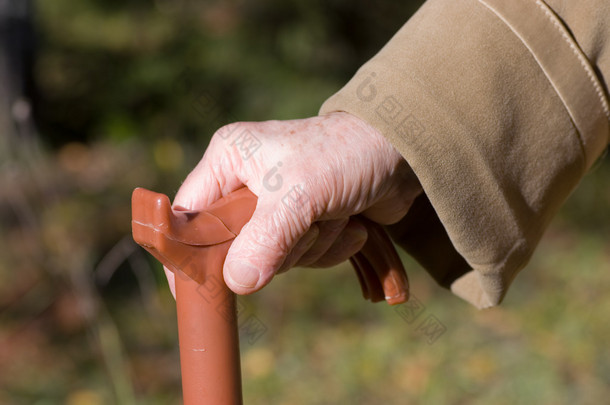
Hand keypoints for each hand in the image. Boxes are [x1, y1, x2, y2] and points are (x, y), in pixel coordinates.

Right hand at [164, 112, 421, 295]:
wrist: (405, 153)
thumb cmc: (347, 155)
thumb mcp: (301, 193)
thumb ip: (266, 239)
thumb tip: (236, 283)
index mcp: (230, 160)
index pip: (189, 215)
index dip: (189, 254)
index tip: (195, 290)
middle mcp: (248, 182)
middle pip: (234, 247)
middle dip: (279, 247)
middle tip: (307, 224)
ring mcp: (277, 205)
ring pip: (274, 258)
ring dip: (313, 246)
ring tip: (337, 214)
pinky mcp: (305, 222)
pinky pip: (303, 258)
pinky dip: (331, 249)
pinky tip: (353, 225)